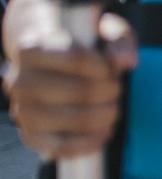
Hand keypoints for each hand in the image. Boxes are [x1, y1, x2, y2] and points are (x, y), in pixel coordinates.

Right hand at [3, 0, 136, 159]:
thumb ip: (118, 39)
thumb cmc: (80, 45)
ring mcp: (22, 110)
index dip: (104, 66)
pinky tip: (105, 130)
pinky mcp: (31, 135)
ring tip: (111, 105)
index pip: (77, 58)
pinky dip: (92, 141)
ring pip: (77, 119)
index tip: (110, 68)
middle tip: (115, 87)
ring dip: (107, 114)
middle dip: (111, 90)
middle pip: (82, 91)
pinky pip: (64, 147)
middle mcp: (19, 80)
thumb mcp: (102, 31)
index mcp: (30, 49)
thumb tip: (125, 61)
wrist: (48, 65)